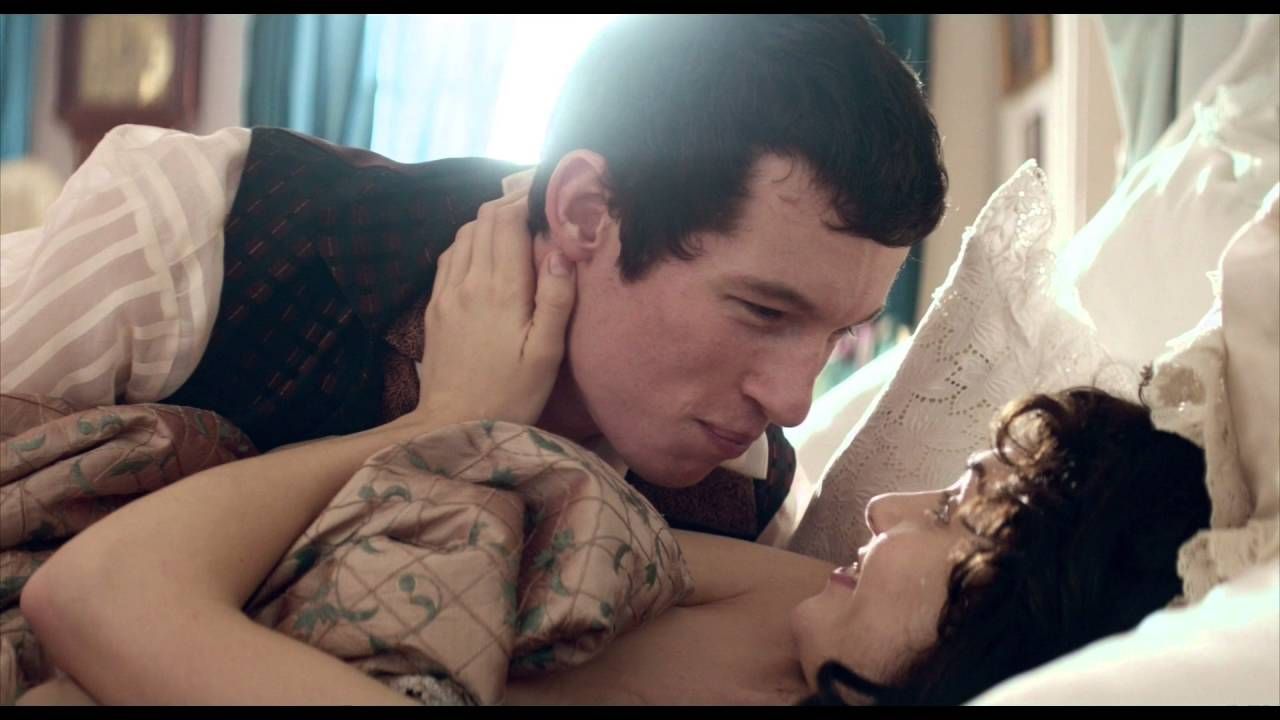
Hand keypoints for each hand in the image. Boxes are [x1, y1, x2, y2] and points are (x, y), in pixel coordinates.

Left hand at [412, 189, 575, 427]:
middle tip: (535, 210)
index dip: (526, 201)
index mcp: (501, 290)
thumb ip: (556, 300)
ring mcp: (446, 293)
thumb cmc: (509, 394)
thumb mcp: (545, 354)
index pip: (507, 222)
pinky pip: (449, 257)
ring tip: (514, 231)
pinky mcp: (434, 307)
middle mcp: (469, 282)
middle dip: (510, 206)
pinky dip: (468, 244)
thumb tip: (561, 252)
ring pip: (464, 234)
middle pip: (484, 220)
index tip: (547, 198)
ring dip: (488, 224)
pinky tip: (483, 256)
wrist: (451, 424)